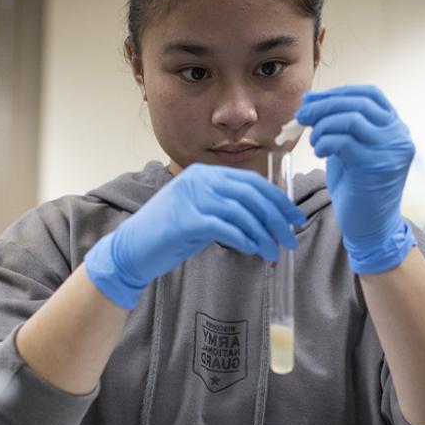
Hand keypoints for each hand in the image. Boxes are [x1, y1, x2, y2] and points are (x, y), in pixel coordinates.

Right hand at [85, 163, 305, 308]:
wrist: (130, 250)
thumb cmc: (169, 235)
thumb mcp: (202, 213)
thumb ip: (229, 208)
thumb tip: (268, 218)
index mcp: (205, 173)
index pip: (252, 181)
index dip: (277, 200)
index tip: (293, 218)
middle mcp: (198, 179)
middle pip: (251, 195)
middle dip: (276, 218)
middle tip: (288, 239)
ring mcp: (190, 197)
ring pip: (241, 212)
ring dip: (262, 234)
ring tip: (271, 251)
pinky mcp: (185, 219)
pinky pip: (224, 227)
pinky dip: (243, 238)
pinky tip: (251, 249)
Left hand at [296, 85, 416, 273]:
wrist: (371, 226)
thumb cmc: (357, 187)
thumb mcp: (350, 149)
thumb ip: (339, 126)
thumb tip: (310, 102)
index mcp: (395, 127)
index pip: (370, 94)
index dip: (338, 92)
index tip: (313, 100)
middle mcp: (398, 135)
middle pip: (358, 104)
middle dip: (324, 106)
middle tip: (302, 115)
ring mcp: (390, 150)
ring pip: (351, 119)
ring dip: (323, 126)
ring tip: (314, 141)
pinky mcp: (376, 166)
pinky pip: (344, 141)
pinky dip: (325, 142)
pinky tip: (320, 152)